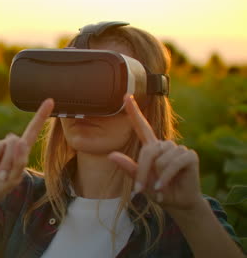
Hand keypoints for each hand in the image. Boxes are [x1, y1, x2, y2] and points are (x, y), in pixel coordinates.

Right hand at [0, 99, 53, 209]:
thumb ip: (19, 162)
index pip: (32, 131)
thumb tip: (19, 140)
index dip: (40, 116)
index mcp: (20, 151)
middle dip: (6, 162)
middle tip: (0, 175)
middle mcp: (7, 144)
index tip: (50, 101)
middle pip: (12, 142)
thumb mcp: (12, 179)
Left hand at [108, 94, 203, 213]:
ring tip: (160, 187)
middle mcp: (164, 144)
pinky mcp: (190, 156)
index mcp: (151, 147)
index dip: (134, 111)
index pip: (141, 126)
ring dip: (157, 177)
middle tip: (141, 190)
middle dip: (143, 172)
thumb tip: (111, 155)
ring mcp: (178, 149)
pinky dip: (165, 178)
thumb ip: (128, 168)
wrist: (177, 203)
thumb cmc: (156, 190)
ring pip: (160, 159)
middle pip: (148, 151)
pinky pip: (173, 164)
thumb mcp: (140, 181)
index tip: (125, 96)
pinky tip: (164, 187)